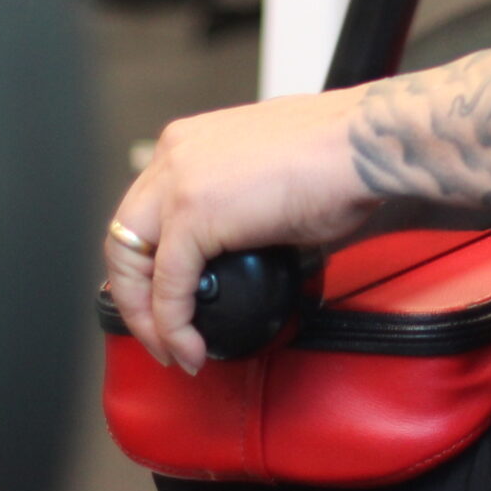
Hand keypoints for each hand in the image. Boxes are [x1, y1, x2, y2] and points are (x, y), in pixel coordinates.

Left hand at [102, 88, 377, 373]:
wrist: (366, 146)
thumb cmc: (339, 156)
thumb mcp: (266, 174)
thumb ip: (236, 202)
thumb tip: (241, 244)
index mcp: (189, 141)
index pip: (142, 211)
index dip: (145, 265)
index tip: (164, 298)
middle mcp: (175, 154)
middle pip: (123, 237)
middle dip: (134, 297)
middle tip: (159, 334)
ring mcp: (180, 182)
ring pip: (130, 263)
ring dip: (146, 318)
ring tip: (173, 349)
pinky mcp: (194, 215)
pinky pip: (168, 286)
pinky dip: (173, 325)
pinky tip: (191, 347)